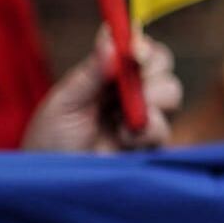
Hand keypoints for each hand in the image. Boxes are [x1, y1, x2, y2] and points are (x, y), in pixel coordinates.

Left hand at [21, 28, 183, 152]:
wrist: (56, 183)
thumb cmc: (52, 140)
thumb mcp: (65, 101)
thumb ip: (91, 71)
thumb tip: (111, 39)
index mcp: (109, 76)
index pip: (139, 50)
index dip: (142, 45)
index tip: (135, 50)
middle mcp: (131, 93)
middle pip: (163, 65)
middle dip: (151, 71)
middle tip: (132, 83)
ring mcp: (145, 117)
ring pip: (171, 92)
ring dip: (149, 101)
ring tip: (120, 120)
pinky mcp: (152, 144)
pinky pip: (165, 127)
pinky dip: (144, 132)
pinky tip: (123, 140)